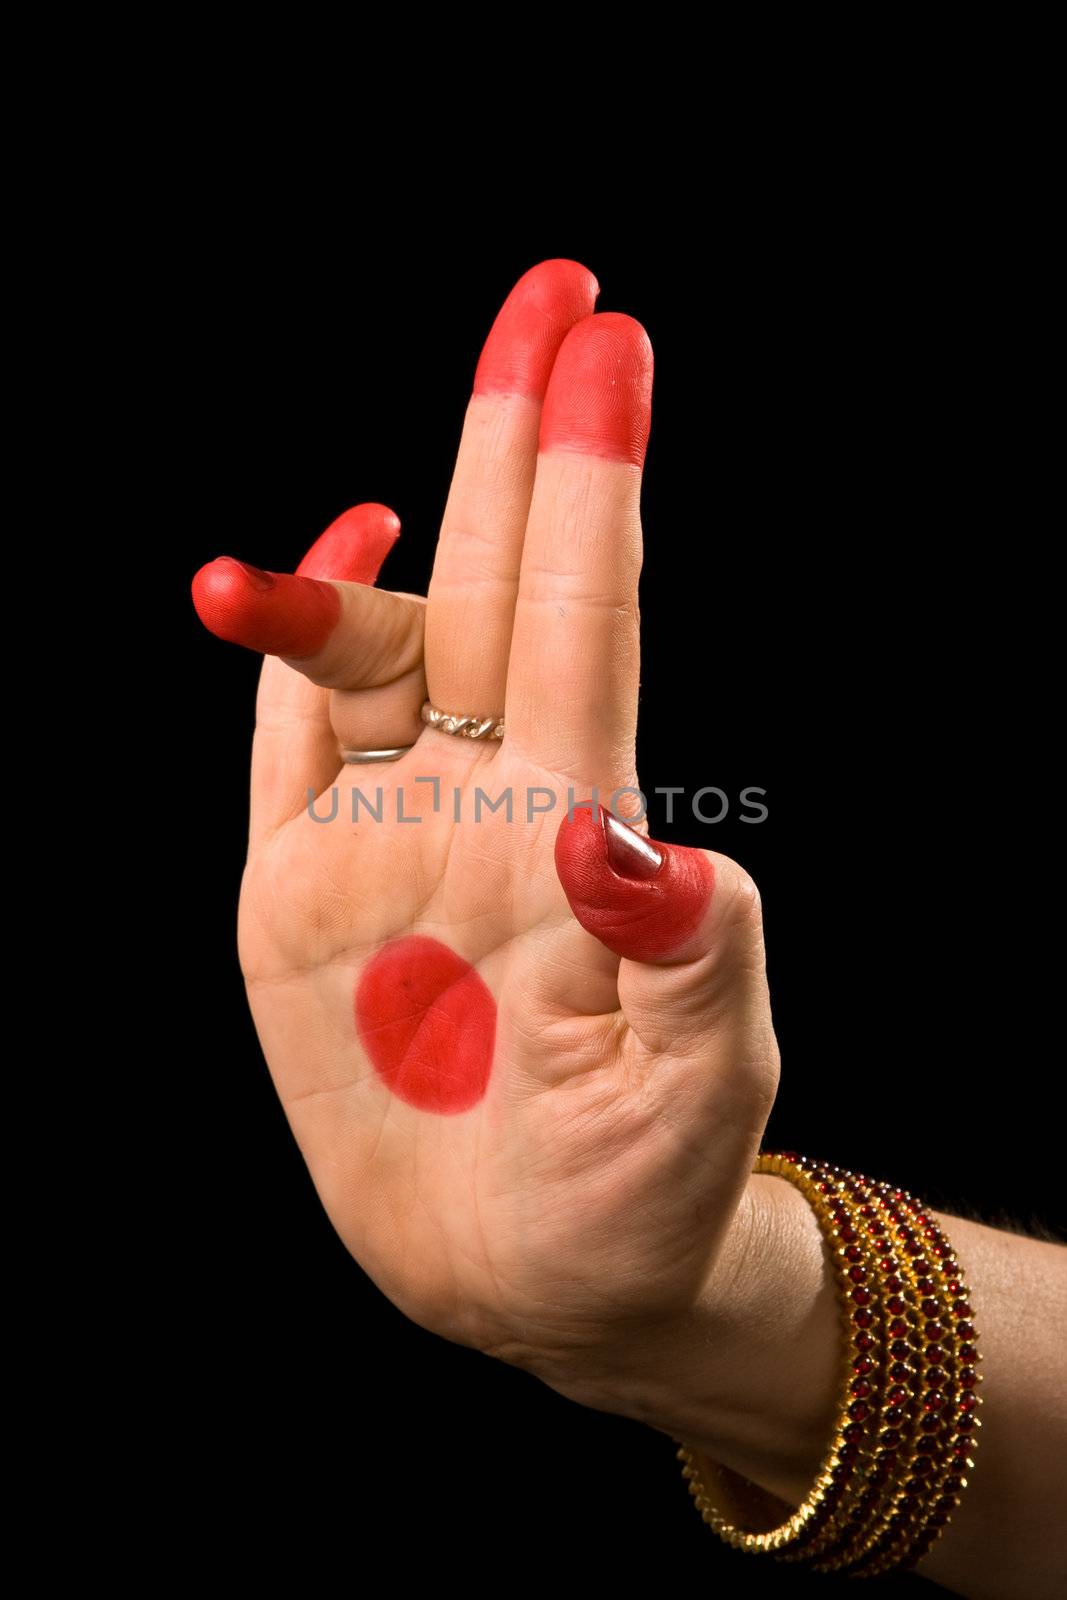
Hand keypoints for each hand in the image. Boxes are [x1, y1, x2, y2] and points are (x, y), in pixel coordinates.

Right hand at [191, 259, 779, 1400]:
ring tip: (375, 499)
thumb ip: (696, 970)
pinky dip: (296, 656)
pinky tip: (319, 567)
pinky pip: (292, 747)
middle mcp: (486, 805)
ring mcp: (388, 843)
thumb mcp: (697, 1099)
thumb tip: (645, 847)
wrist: (534, 1277)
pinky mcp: (296, 898)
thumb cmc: (641, 1193)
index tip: (611, 345)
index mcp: (581, 831)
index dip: (594, 487)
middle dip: (521, 443)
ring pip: (385, 651)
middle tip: (555, 292)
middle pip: (498, 589)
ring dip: (376, 557)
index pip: (586, 619)